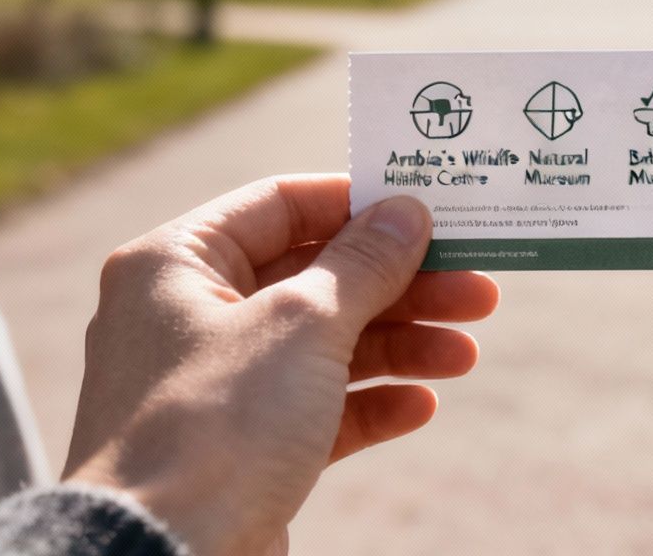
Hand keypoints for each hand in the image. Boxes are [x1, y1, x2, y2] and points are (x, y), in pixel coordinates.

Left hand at [62, 175, 498, 554]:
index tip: (429, 210)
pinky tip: (420, 405)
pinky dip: (368, 402)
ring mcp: (213, 385)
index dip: (358, 204)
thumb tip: (405, 211)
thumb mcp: (303, 324)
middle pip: (313, 276)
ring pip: (322, 344)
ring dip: (398, 344)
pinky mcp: (238, 448)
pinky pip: (314, 407)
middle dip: (399, 285)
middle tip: (476, 289)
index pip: (280, 204)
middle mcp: (187, 315)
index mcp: (176, 263)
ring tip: (464, 353)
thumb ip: (363, 263)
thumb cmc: (217, 426)